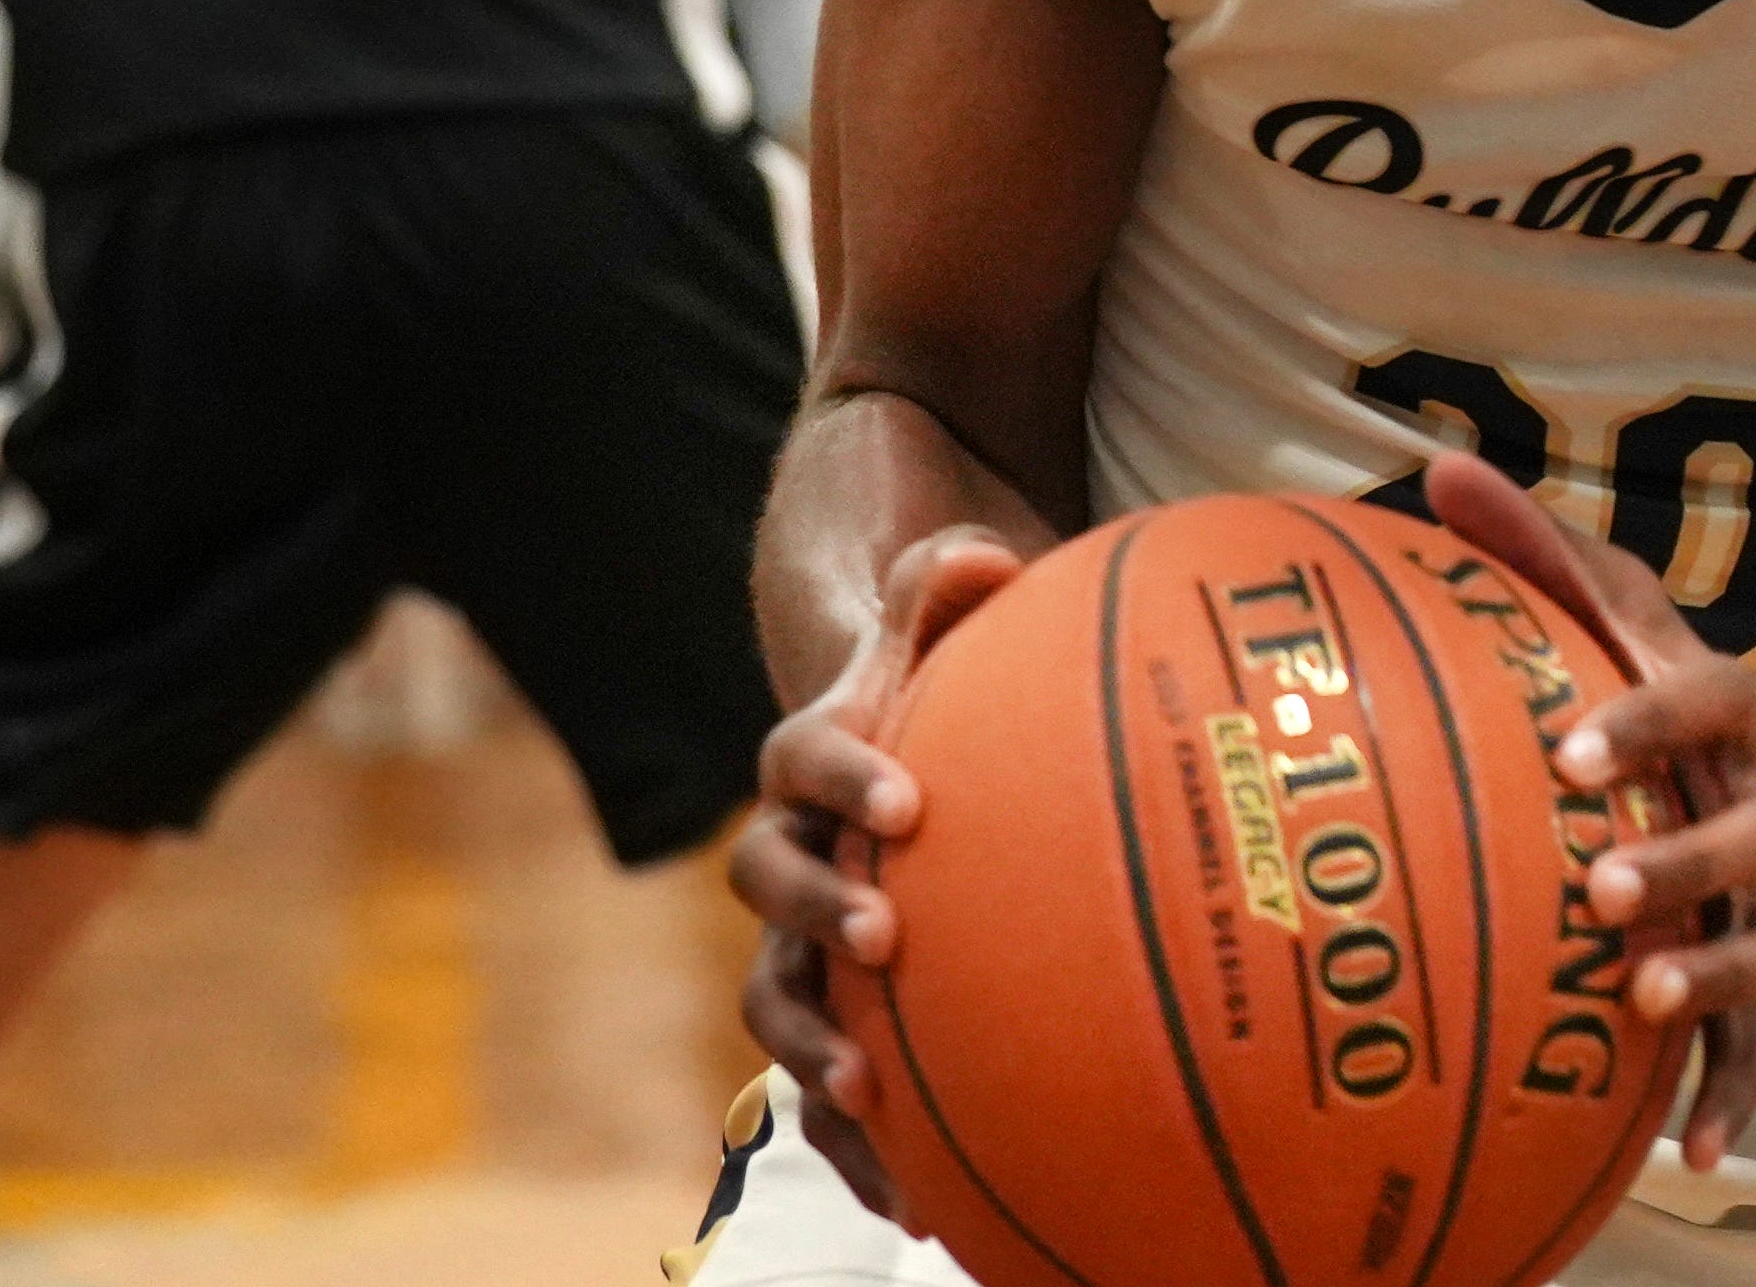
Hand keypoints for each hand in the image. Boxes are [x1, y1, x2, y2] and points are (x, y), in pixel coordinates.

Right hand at [729, 528, 1035, 1208]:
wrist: (888, 768)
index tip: (909, 802)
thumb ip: (946, 584)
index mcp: (815, 761)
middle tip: (885, 939)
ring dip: (813, 1048)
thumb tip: (985, 555)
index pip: (806, 758)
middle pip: (770, 887)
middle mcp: (790, 856)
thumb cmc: (929, 695)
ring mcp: (799, 944)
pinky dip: (855, 1144)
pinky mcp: (828, 1016)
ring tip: (868, 1094)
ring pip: (775, 1002)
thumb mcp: (935, 630)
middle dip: (818, 914)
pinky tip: (920, 1202)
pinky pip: (822, 1087)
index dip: (848, 775)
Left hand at [1424, 455, 1755, 1174]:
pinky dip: (1732, 1097)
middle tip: (1602, 886)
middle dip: (1683, 860)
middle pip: (1745, 830)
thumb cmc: (1677, 690)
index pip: (1695, 698)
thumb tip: (1435, 464)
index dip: (1642, 724)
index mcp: (1725, 712)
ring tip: (1644, 1005)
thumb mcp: (1625, 610)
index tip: (1571, 750)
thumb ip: (1538, 546)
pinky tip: (1687, 1159)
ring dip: (1714, 979)